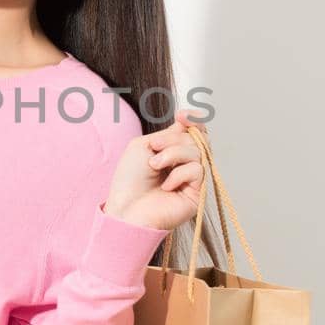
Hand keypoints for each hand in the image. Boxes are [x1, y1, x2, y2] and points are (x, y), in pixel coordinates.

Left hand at [103, 108, 210, 231]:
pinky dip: (179, 174)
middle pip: (196, 138)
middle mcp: (185, 164)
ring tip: (154, 167)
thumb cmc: (129, 181)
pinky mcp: (198, 194)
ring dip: (172, 155)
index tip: (182, 116)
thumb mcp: (144, 146)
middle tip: (154, 149)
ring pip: (197, 152)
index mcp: (173, 151)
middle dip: (173, 140)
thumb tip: (186, 124)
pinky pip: (197, 171)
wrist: (126, 208)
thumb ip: (167, 134)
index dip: (194, 120)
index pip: (194, 131)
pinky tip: (166, 186)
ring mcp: (192, 179)